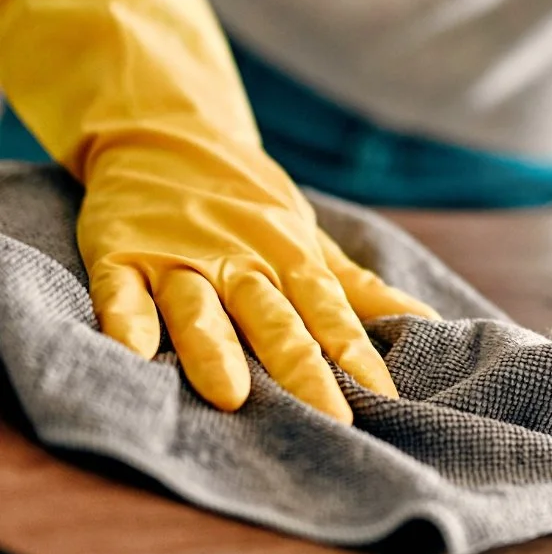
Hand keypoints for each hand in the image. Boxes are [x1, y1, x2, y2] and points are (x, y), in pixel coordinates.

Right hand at [0, 0, 437, 421]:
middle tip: (329, 419)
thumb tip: (428, 321)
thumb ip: (358, 288)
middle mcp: (239, 261)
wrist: (170, 135)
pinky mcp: (123, 253)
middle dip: (302, 369)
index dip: (357, 356)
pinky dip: (126, 318)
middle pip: (273, 320)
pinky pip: (122, 290)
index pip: (330, 313)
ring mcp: (179, 257)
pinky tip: (132, 353)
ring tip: (232, 395)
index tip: (385, 401)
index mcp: (288, 259)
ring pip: (199, 307)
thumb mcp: (308, 239)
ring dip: (215, 348)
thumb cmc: (250, 204)